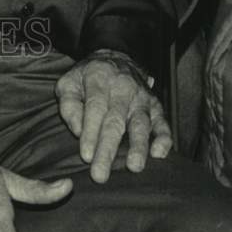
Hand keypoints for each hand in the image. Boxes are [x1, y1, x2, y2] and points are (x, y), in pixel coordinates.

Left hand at [55, 49, 171, 183]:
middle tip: (100, 174)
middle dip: (108, 149)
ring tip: (133, 167)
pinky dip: (163, 139)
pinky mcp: (156, 106)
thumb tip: (78, 131)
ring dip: (138, 147)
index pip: (95, 109)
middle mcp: (122, 88)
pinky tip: (158, 154)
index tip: (86, 156)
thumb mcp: (68, 81)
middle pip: (115, 121)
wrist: (115, 57)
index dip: (90, 133)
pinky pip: (163, 123)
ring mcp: (142, 98)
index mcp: (99, 80)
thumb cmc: (87, 76)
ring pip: (141, 124)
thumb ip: (69, 104)